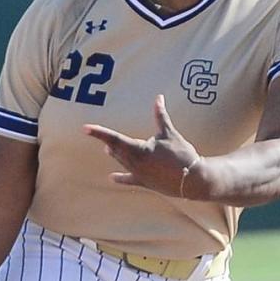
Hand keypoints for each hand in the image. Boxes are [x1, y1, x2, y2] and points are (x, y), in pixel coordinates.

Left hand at [83, 95, 200, 195]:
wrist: (194, 179)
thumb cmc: (182, 155)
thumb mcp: (169, 133)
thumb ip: (160, 115)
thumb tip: (158, 98)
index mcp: (138, 150)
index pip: (114, 138)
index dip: (99, 132)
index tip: (85, 128)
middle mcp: (135, 163)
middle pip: (116, 150)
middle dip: (109, 142)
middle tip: (98, 135)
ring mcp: (139, 174)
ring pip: (122, 162)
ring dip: (115, 155)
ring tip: (108, 150)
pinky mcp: (145, 183)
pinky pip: (130, 180)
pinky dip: (121, 178)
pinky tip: (112, 178)